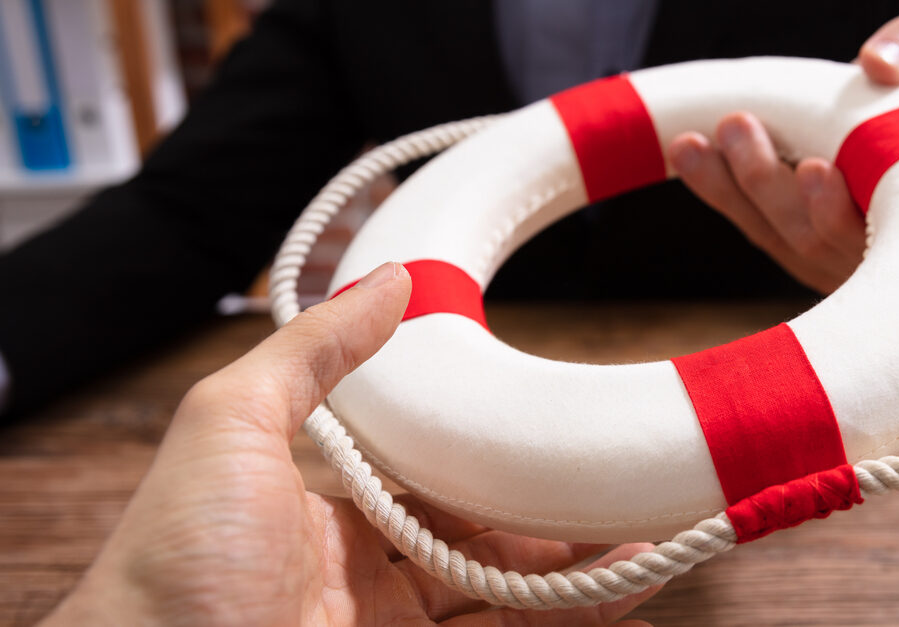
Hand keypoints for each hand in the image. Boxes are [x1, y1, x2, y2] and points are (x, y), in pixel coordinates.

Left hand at [43, 262, 657, 625]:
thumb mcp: (230, 422)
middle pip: (480, 528)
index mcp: (326, 502)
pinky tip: (629, 583)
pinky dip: (573, 610)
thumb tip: (388, 277)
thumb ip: (312, 351)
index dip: (491, 444)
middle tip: (618, 476)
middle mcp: (364, 564)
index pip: (428, 465)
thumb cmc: (175, 557)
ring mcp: (391, 620)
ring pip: (507, 586)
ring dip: (580, 562)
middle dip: (553, 506)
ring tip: (649, 530)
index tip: (549, 417)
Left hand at [668, 13, 898, 292]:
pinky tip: (692, 154)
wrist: (898, 145)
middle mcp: (879, 254)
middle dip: (769, 183)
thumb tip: (876, 63)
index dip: (838, 210)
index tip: (812, 168)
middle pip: (815, 238)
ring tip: (693, 142)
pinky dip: (722, 193)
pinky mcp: (800, 253)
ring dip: (732, 189)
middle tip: (737, 125)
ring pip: (781, 237)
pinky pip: (759, 229)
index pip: (875, 232)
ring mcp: (838, 262)